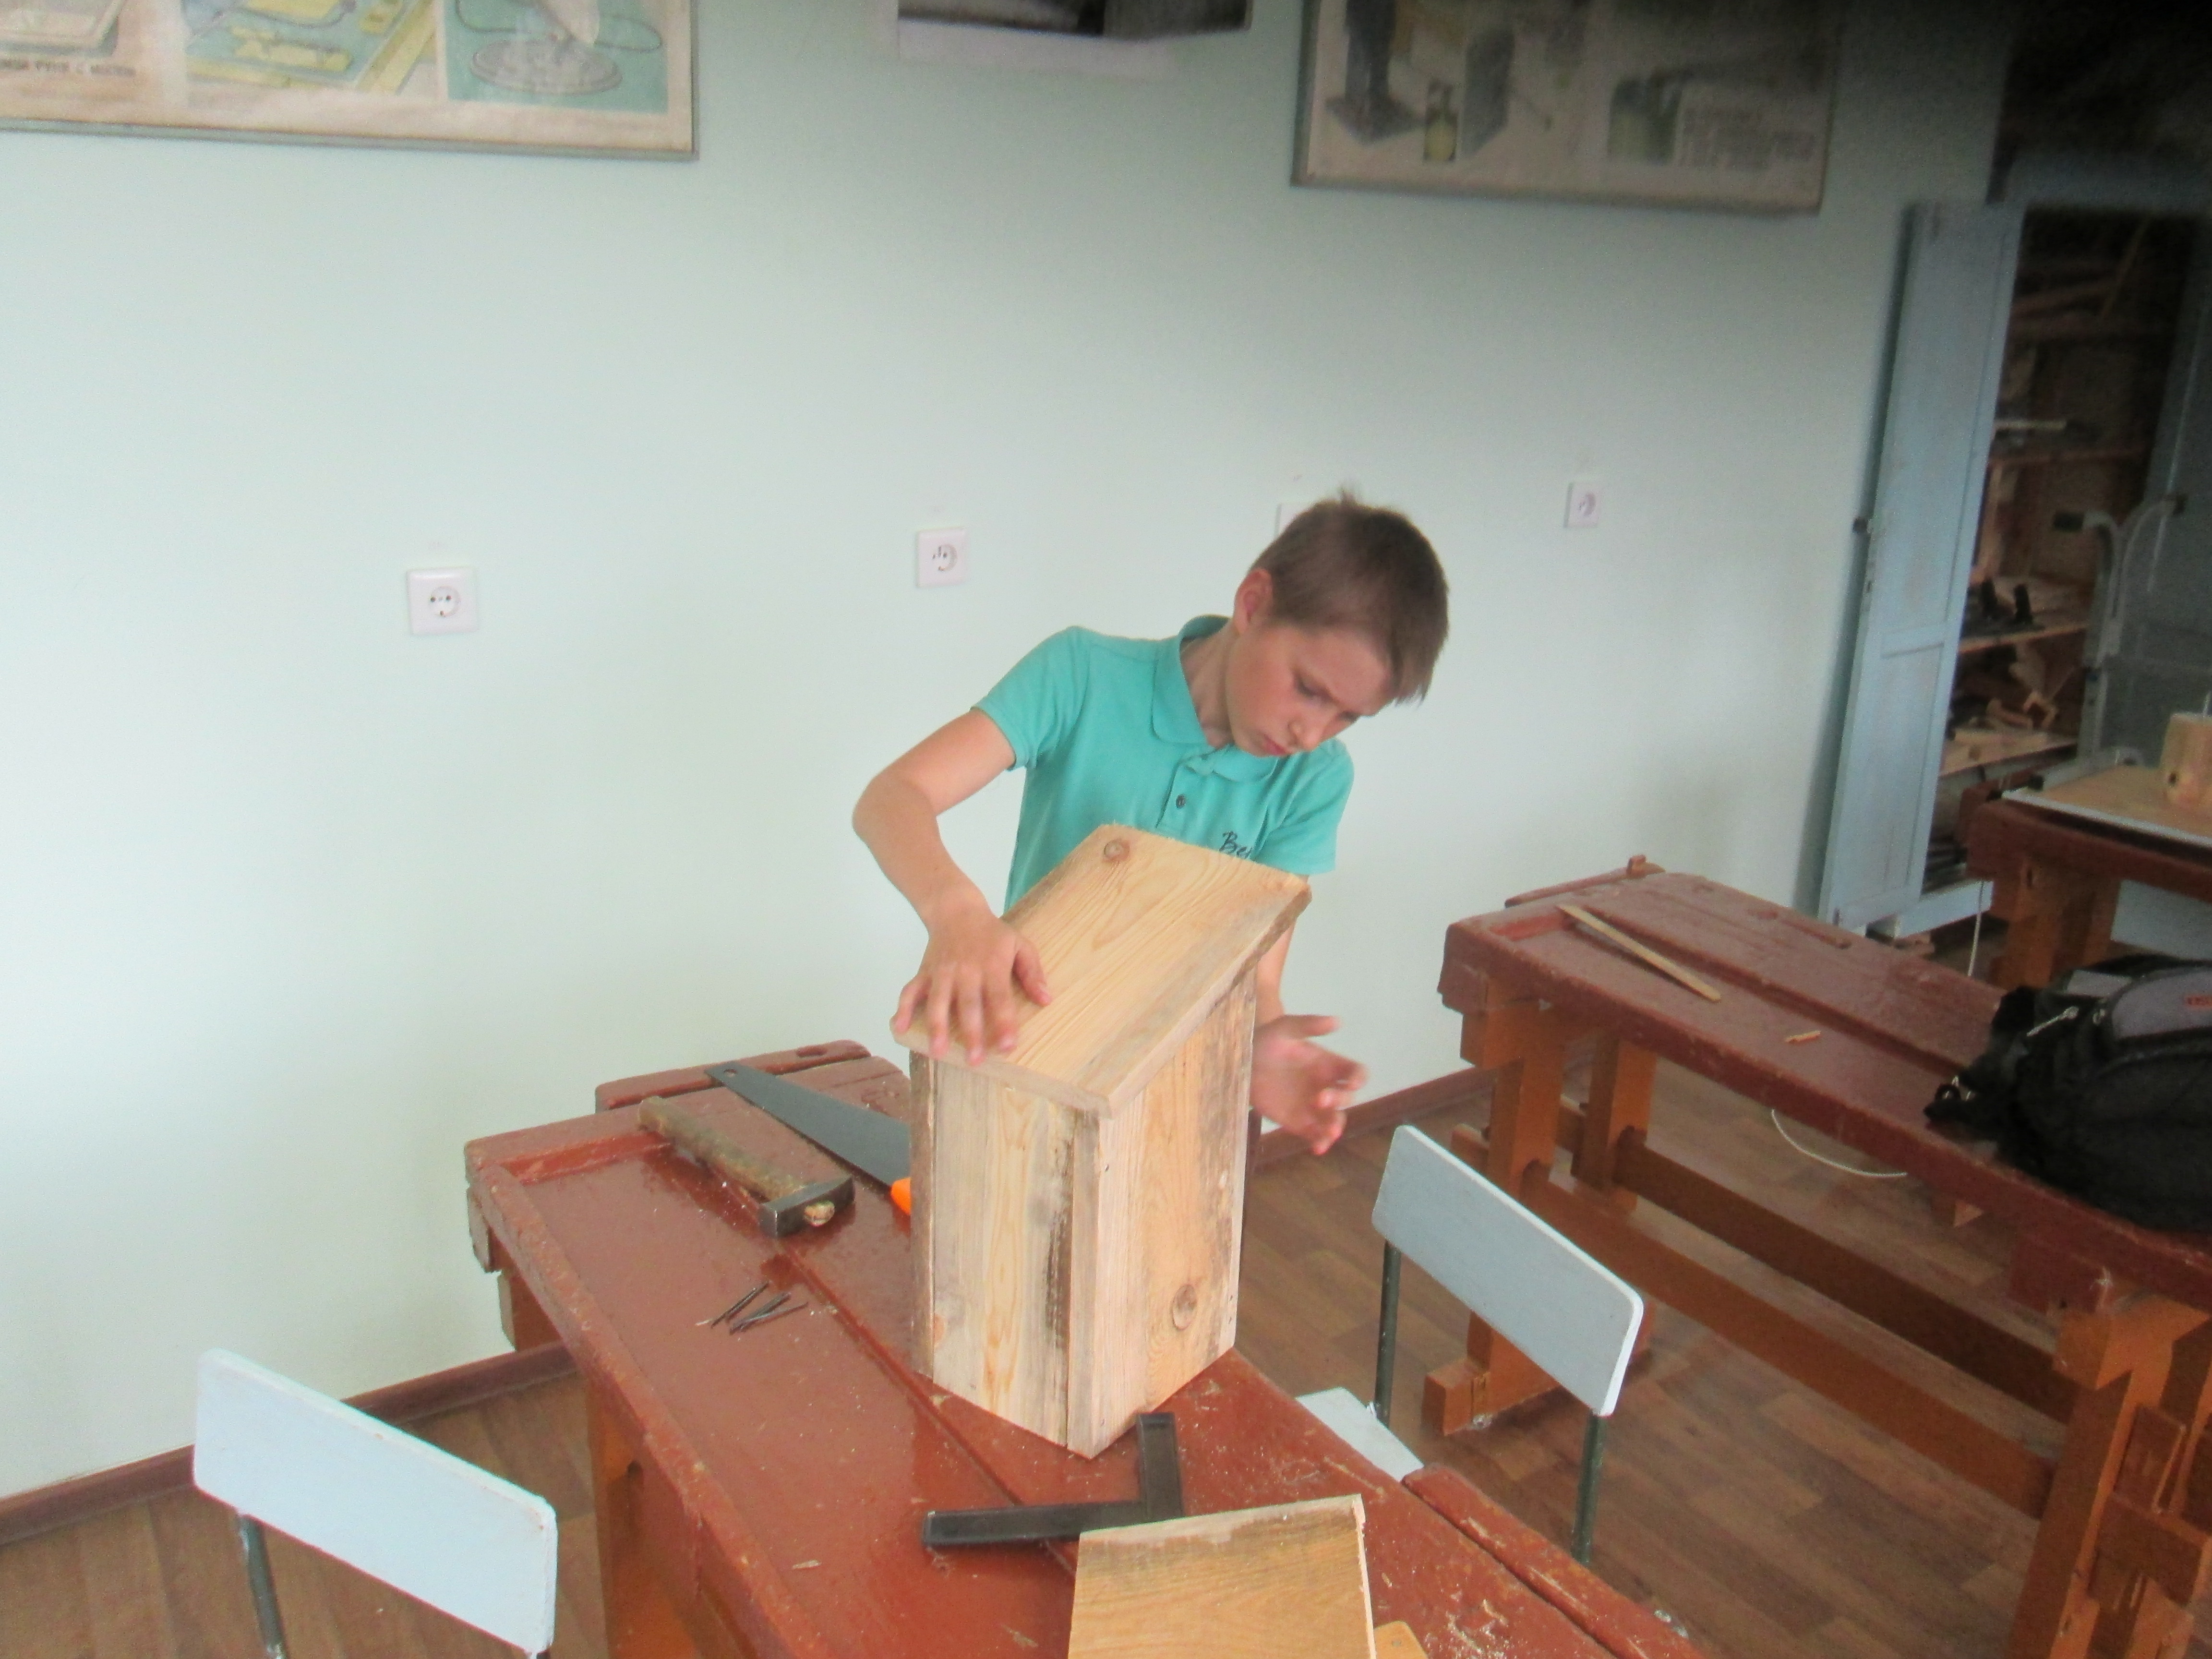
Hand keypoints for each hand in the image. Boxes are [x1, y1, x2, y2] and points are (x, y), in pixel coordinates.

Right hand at [893, 898, 1050, 1064]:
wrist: (956, 910)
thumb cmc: (993, 933)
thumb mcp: (1020, 944)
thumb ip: (1033, 973)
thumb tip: (1046, 1000)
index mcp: (992, 965)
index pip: (999, 998)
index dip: (1004, 1022)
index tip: (1008, 1046)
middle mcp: (965, 970)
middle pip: (968, 1004)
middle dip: (971, 1033)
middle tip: (974, 1060)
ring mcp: (942, 972)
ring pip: (938, 1002)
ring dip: (936, 1027)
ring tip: (937, 1052)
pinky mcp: (924, 972)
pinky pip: (910, 991)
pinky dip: (902, 1009)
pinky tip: (899, 1029)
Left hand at [1251, 1014, 1365, 1154]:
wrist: (1241, 1060)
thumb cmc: (1266, 1040)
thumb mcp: (1286, 1027)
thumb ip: (1310, 1025)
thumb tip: (1337, 1022)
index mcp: (1329, 1064)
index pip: (1355, 1073)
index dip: (1358, 1078)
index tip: (1352, 1081)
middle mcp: (1325, 1087)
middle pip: (1346, 1098)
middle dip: (1339, 1100)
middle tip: (1320, 1099)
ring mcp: (1312, 1107)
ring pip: (1334, 1121)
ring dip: (1335, 1127)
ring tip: (1329, 1133)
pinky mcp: (1297, 1122)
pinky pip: (1314, 1135)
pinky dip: (1320, 1143)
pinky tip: (1317, 1148)